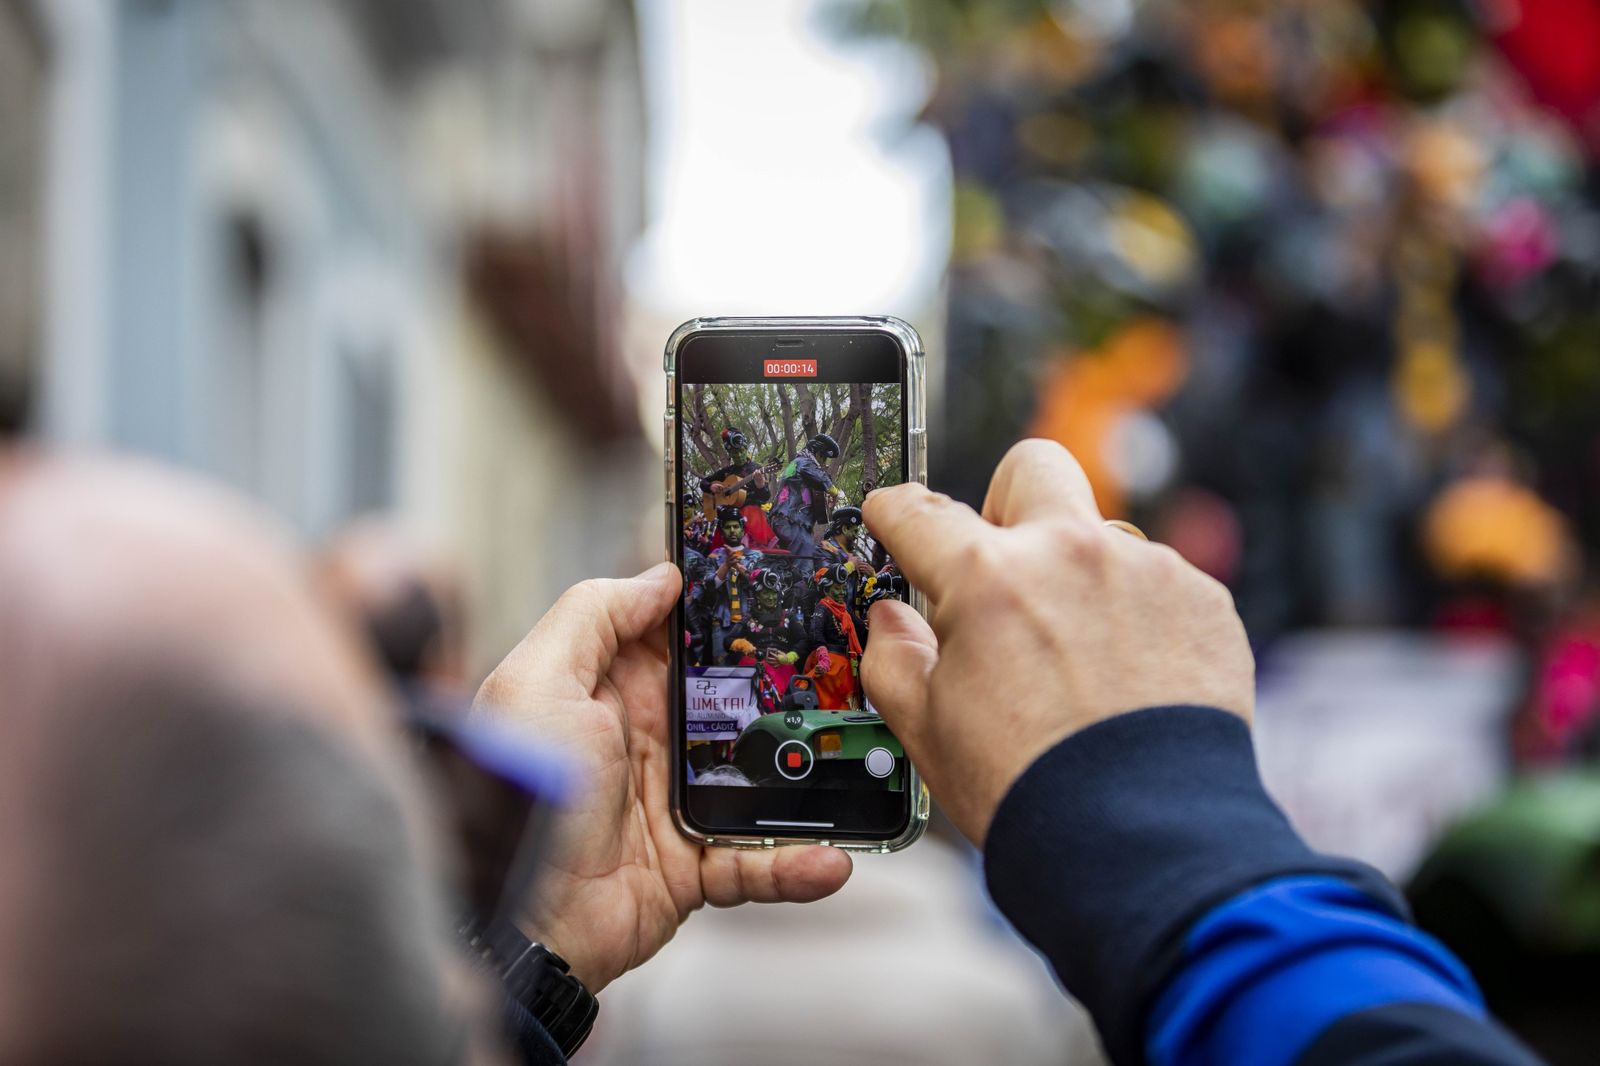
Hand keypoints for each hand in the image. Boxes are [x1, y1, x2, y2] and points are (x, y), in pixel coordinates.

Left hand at [476, 564, 851, 991]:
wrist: (517, 921)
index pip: (681, 636)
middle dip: (788, 688)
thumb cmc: (517, 795)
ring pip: (761, 779)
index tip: (782, 585)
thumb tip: (660, 575)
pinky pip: (758, 862)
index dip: (725, 612)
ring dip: (805, 777)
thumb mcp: (538, 683)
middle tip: (849, 669)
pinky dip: (795, 864)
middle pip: (736, 701)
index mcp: (614, 690)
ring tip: (854, 766)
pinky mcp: (693, 867)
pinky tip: (830, 857)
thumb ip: (593, 616)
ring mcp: (677, 805)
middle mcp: (650, 741)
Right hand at [860, 440, 1253, 844]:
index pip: (921, 512)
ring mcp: (1144, 570)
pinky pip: (1156, 584)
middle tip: (1002, 563)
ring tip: (1080, 662)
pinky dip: (1138, 618)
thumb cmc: (1027, 789)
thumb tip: (889, 621)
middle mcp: (1069, 552)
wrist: (1141, 841)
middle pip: (1030, 468)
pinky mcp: (1203, 601)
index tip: (894, 514)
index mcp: (988, 577)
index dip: (896, 511)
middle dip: (1006, 501)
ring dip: (1079, 578)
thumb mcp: (925, 728)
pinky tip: (1129, 680)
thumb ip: (891, 657)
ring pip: (1099, 539)